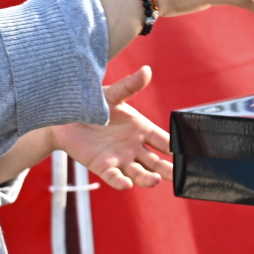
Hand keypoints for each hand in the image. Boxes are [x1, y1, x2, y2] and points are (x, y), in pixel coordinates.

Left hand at [49, 67, 171, 188]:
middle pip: (156, 162)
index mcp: (141, 129)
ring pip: (138, 172)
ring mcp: (119, 158)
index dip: (175, 148)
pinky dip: (120, 181)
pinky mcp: (102, 166)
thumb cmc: (92, 104)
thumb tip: (147, 70)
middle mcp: (134, 146)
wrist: (65, 115)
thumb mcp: (112, 95)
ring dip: (147, 178)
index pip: (163, 141)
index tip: (188, 155)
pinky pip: (113, 176)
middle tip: (179, 175)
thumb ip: (130, 86)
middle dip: (167, 170)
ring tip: (155, 180)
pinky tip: (127, 184)